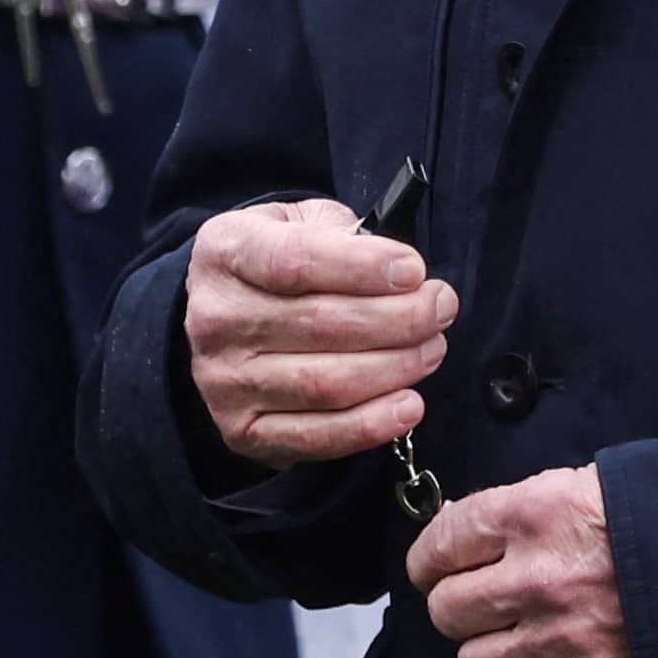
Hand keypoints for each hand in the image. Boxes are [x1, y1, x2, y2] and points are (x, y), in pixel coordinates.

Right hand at [183, 200, 457, 465]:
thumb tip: (402, 273)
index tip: (415, 271)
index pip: (293, 260)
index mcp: (225, 251)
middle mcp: (216, 318)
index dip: (362, 267)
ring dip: (395, 367)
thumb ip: (344, 235)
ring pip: (325, 382)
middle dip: (399, 318)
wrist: (229, 317)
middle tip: (441, 307)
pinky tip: (409, 405)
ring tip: (432, 347)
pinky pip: (316, 435)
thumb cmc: (280, 262)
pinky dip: (371, 424)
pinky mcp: (243, 431)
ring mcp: (224, 381)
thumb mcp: (302, 222)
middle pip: (319, 323)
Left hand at [414, 466, 636, 657]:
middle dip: (460, 604)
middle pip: (447, 609)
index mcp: (536, 514)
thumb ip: (519, 510)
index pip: (442, 543)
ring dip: (490, 649)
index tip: (436, 566)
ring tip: (522, 635)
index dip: (431, 558)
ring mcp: (557, 639)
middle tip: (486, 600)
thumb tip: (457, 531)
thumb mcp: (586, 486)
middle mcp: (538, 578)